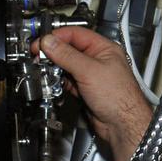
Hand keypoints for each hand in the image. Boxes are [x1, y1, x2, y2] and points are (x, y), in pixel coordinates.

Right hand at [33, 27, 152, 160]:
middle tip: (39, 57)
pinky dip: (59, 82)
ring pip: (67, 66)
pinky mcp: (85, 90)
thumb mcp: (89, 71)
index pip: (75, 34)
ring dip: (55, 69)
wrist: (122, 125)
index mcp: (104, 48)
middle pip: (69, 50)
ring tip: (44, 70)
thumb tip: (50, 42)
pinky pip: (68, 81)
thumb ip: (67, 55)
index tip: (41, 43)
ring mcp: (91, 75)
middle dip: (53, 53)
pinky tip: (53, 83)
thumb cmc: (119, 98)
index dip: (56, 37)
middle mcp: (97, 60)